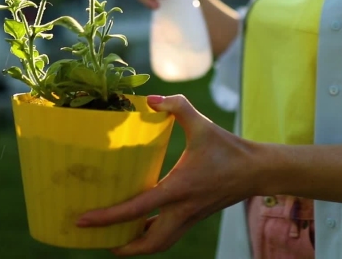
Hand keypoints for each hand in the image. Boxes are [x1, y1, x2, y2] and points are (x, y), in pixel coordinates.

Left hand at [76, 95, 259, 255]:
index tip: (83, 221)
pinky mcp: (196, 216)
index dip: (107, 218)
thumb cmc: (229, 148)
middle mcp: (182, 210)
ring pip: (160, 244)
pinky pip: (170, 235)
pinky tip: (143, 225)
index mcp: (178, 189)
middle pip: (149, 243)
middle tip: (99, 240)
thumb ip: (176, 106)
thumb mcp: (201, 123)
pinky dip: (153, 236)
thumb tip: (149, 99)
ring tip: (117, 239)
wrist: (258, 170)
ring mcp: (190, 217)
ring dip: (138, 247)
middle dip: (123, 248)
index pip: (137, 210)